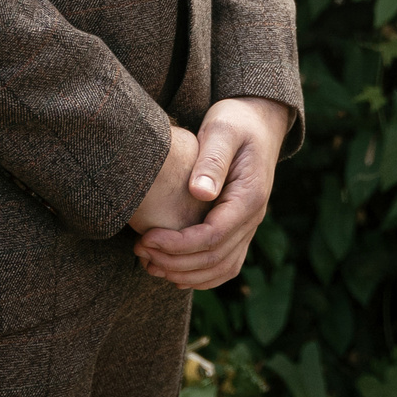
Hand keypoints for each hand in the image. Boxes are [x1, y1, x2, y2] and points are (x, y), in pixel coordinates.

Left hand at [133, 96, 290, 289]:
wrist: (258, 121)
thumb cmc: (236, 121)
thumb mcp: (222, 131)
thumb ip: (212, 160)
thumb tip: (200, 192)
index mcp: (249, 196)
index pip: (213, 236)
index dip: (177, 244)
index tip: (146, 238)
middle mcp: (253, 217)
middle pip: (215, 258)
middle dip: (174, 262)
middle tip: (139, 251)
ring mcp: (249, 225)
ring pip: (222, 268)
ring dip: (185, 274)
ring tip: (150, 264)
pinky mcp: (240, 227)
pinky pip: (225, 264)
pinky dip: (200, 275)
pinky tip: (172, 271)